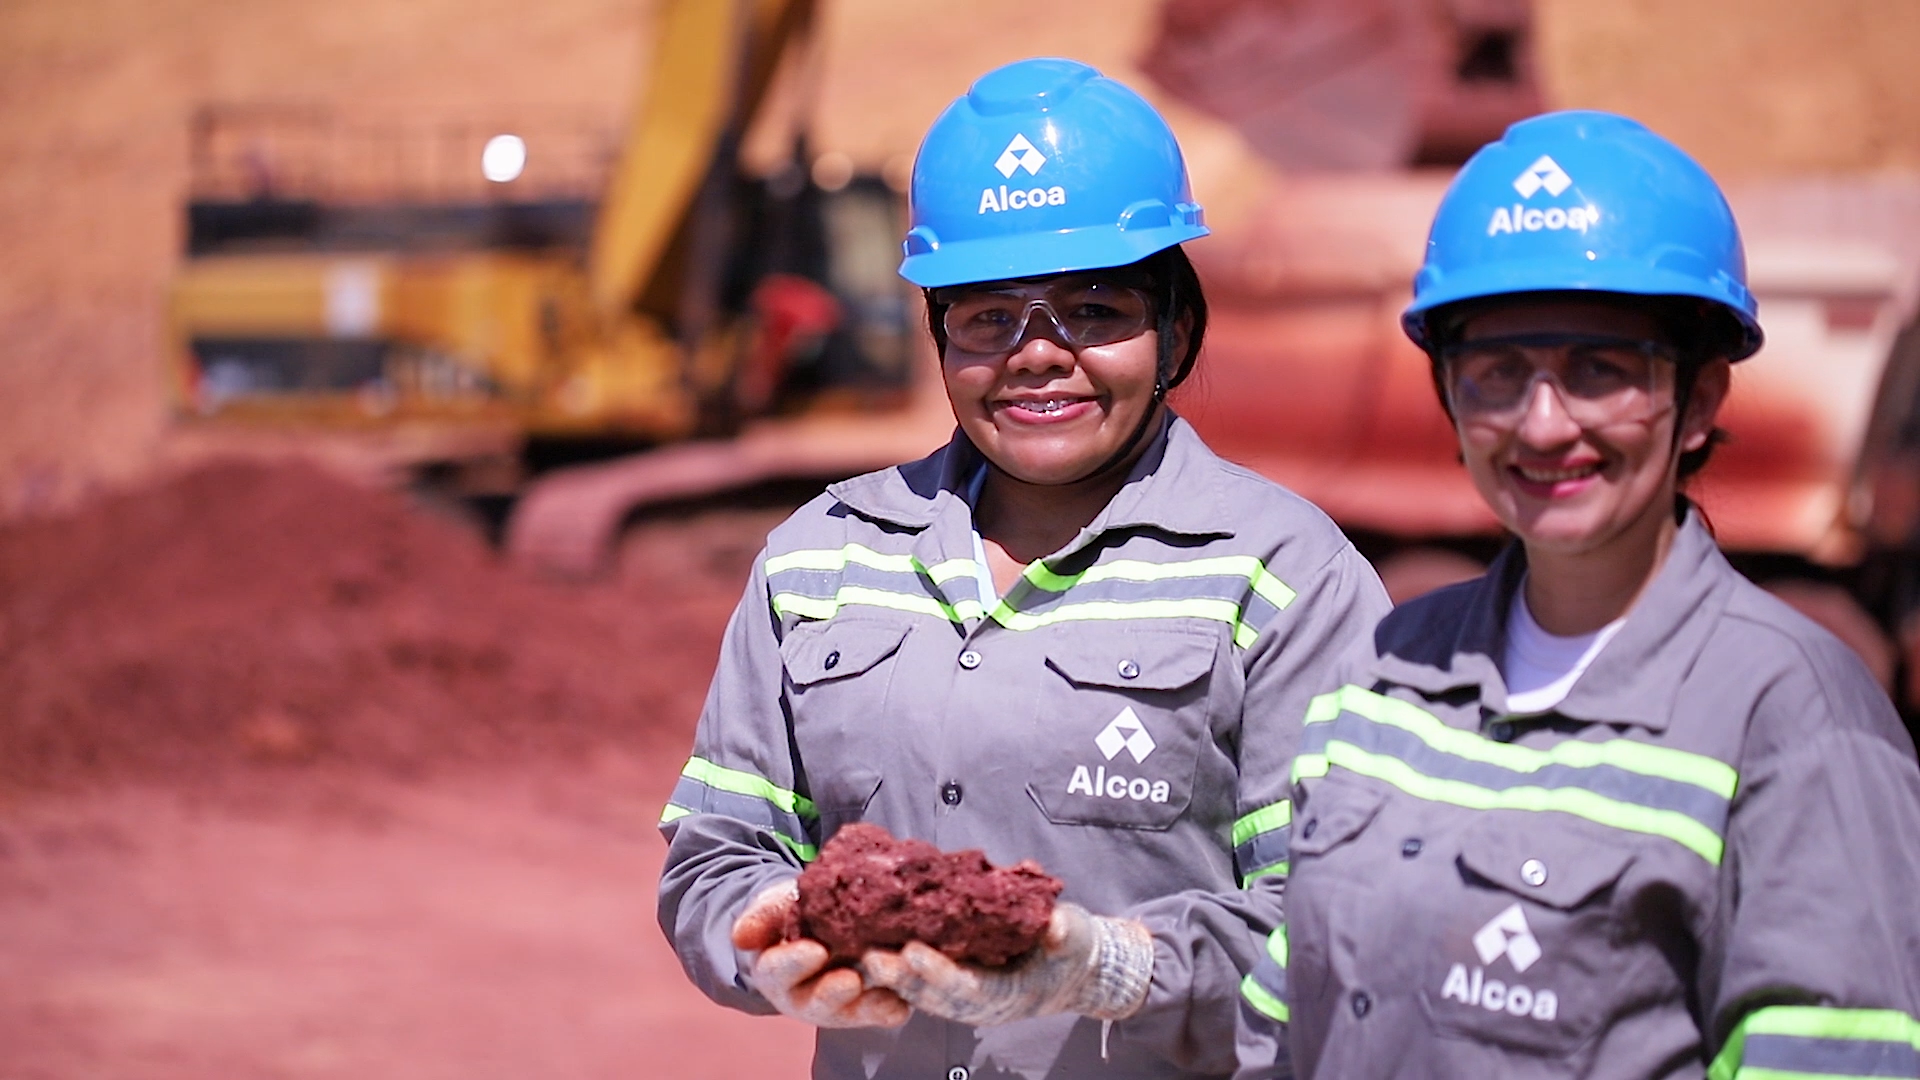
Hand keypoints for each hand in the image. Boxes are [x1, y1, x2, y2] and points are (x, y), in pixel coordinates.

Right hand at [730, 880, 909, 1028]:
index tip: (816, 951)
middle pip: (814, 1001)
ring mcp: (836, 1003)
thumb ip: (762, 917)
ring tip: (888, 996)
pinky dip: (890, 1009)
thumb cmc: (795, 911)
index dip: (795, 963)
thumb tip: (740, 936)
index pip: (778, 970)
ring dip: (868, 1006)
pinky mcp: (866, 1004)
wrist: (826, 917)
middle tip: (851, 980)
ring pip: (849, 1012)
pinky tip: (903, 1005)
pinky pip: (878, 1012)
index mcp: (774, 971)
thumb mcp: (777, 904)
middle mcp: (803, 994)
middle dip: (832, 993)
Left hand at [860, 902, 1153, 1026]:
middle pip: (933, 995)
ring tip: (859, 951)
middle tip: (870, 955)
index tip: (912, 951)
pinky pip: (918, 980)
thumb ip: (1063, 932)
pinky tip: (869, 942)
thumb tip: (1054, 925)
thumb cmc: (1072, 948)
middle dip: (900, 977)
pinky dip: (895, 966)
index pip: (967, 987)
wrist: (1071, 967)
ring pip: (919, 991)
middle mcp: (980, 1003)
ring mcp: (963, 998)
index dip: (938, 971)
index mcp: (1008, 994)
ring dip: (890, 975)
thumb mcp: (1074, 935)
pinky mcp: (952, 983)